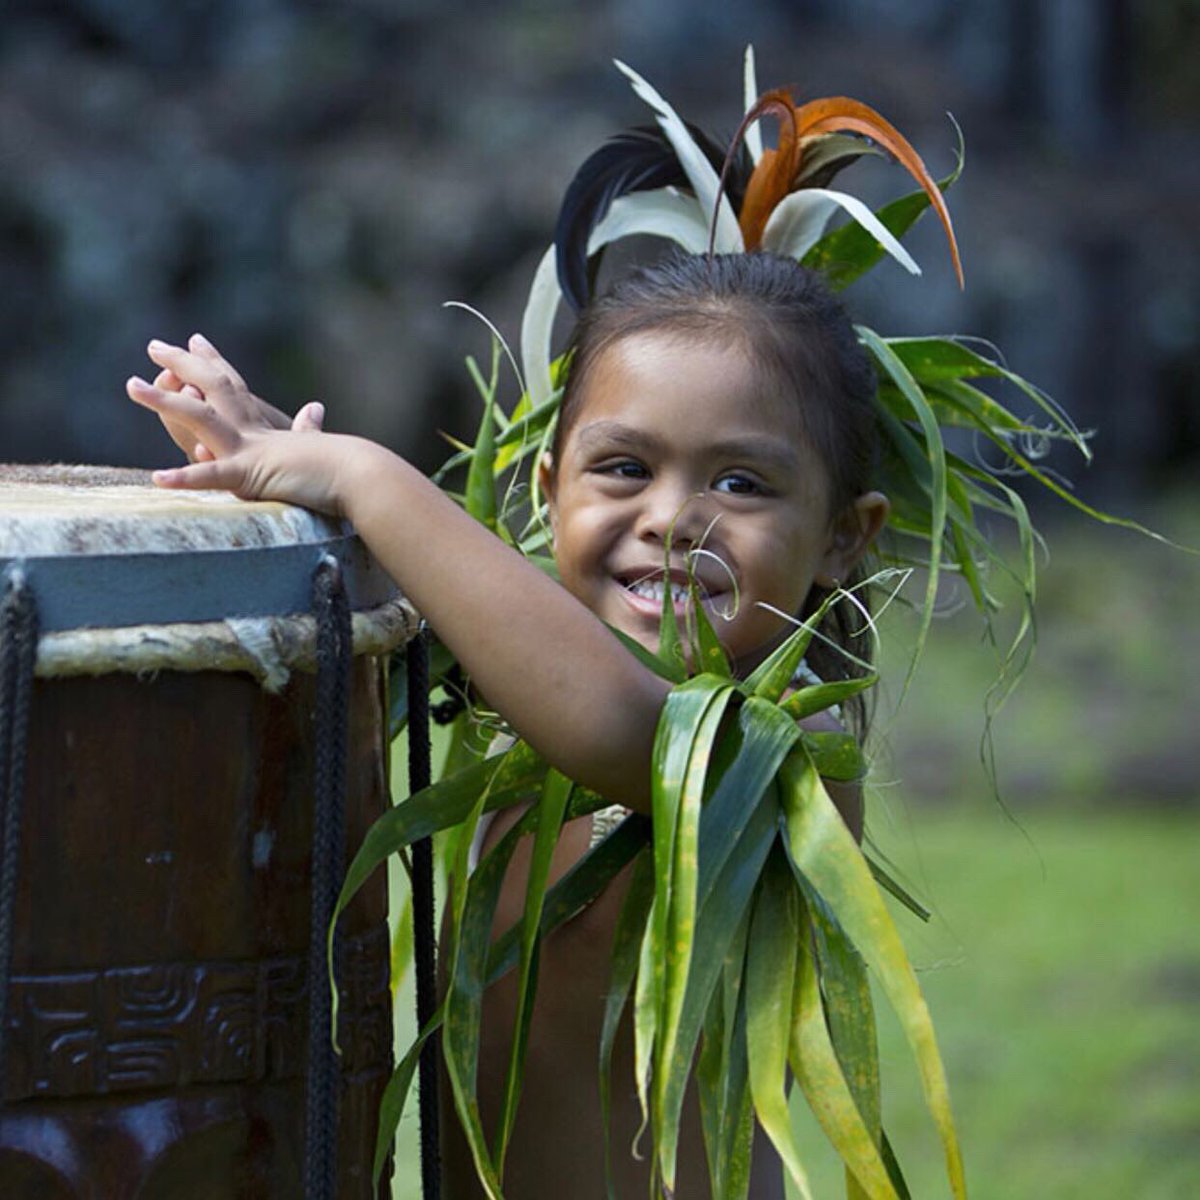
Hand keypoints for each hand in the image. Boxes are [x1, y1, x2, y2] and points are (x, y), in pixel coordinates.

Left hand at [127, 335, 366, 514]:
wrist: (361, 477)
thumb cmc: (346, 468)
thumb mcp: (318, 445)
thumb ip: (310, 429)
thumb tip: (315, 407)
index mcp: (267, 429)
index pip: (236, 388)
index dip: (214, 362)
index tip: (194, 340)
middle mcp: (254, 432)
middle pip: (214, 387)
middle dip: (183, 364)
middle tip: (154, 344)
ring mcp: (250, 450)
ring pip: (200, 418)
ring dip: (163, 402)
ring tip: (130, 385)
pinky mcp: (252, 475)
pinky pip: (214, 477)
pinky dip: (187, 478)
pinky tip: (159, 478)